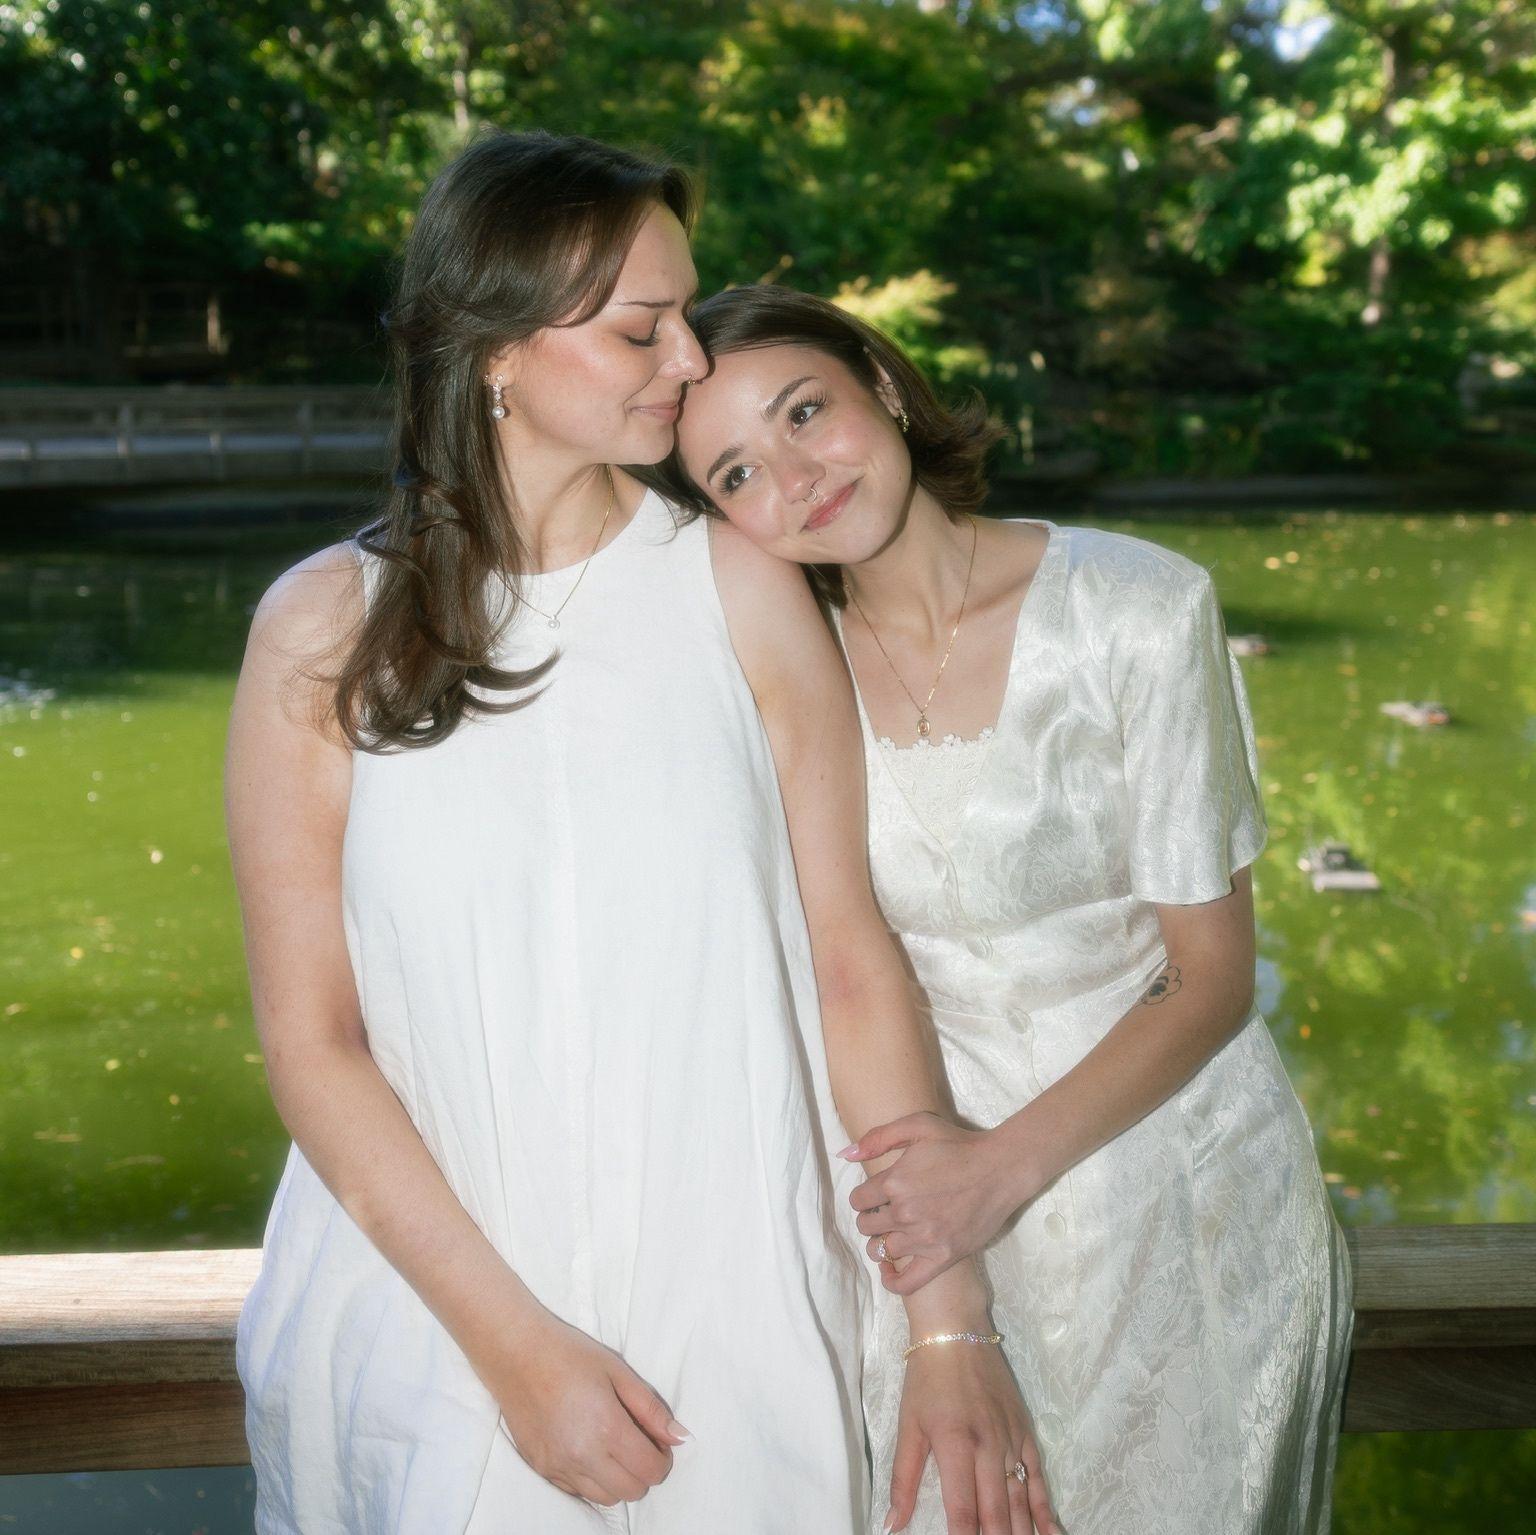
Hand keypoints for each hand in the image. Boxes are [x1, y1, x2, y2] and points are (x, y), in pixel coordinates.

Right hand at [477, 1311, 687, 1506]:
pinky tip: (587, 1449)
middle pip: (631, 1491)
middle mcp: (582, 1456)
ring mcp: (558, 1467)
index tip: (658, 1441)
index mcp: (606, 1428)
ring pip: (605, 1498)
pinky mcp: (541, 1469)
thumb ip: (651, 1409)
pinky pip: (578, 1492)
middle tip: (638, 1442)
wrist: (517, 1354)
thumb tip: (678, 1437)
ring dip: (618, 1480)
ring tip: (612, 1446)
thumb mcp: (618, 1371)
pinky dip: (591, 1480)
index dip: (663, 1459)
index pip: (650, 1471)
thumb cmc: (571, 1355)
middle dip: (643, 1472)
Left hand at [844, 1114, 1040, 1294]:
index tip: (875, 1196)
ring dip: (881, 1242)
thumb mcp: (918, 1124)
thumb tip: (846, 1154)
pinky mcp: (943, 1257)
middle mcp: (905, 1212)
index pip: (858, 1200)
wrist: (1000, 1169)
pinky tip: (889, 1269)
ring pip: (881, 1250)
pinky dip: (892, 1280)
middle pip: (867, 1226)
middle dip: (871, 1218)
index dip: (864, 1197)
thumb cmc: (959, 1145)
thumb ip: (879, 1137)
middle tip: (885, 1212)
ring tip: (892, 1232)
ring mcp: (924, 1238)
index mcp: (895, 1181)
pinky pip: (906, 1282)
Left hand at [886, 1338, 1058, 1534]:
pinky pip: (1039, 1478)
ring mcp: (1011, 1440)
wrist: (957, 1329)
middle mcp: (989, 1447)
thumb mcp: (908, 1425)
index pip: (964, 1512)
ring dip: (1021, 1534)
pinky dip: (1046, 1511)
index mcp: (956, 1445)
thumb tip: (892, 1525)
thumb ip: (901, 1479)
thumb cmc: (926, 1377)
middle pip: (997, 1514)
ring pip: (1020, 1502)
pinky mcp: (1025, 1432)